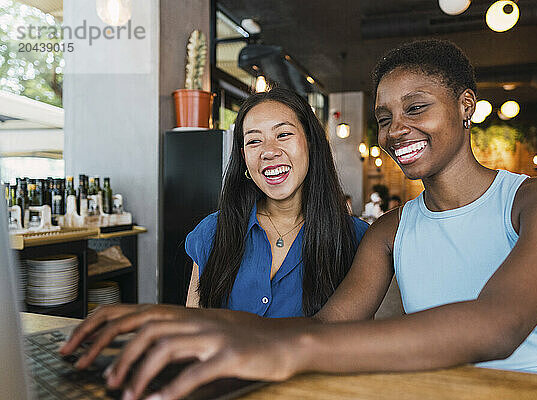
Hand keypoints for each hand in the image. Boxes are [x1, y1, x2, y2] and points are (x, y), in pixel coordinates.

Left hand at [103, 319, 297, 399]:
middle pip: (144, 329)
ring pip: (165, 348)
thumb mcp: (207, 332)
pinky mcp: (231, 355)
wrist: (287, 340)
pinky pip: (197, 373)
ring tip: (128, 396)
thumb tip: (143, 357)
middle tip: (105, 381)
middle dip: (117, 355)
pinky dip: (175, 390)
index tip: (78, 350)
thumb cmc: (246, 339)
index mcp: (187, 315)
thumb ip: (178, 339)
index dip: (102, 328)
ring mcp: (214, 336)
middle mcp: (197, 321)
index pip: (135, 312)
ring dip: (141, 374)